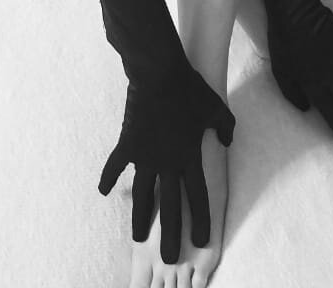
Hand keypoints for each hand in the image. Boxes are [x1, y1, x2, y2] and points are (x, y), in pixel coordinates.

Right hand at [99, 62, 234, 263]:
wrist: (160, 72)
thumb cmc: (190, 88)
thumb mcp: (216, 108)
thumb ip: (225, 127)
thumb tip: (227, 141)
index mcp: (190, 156)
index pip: (198, 196)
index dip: (201, 220)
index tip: (201, 242)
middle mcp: (168, 162)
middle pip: (170, 207)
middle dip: (171, 235)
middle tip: (169, 259)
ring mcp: (146, 155)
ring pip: (143, 196)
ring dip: (140, 219)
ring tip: (138, 240)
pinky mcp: (128, 143)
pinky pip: (116, 166)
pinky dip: (109, 179)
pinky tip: (104, 193)